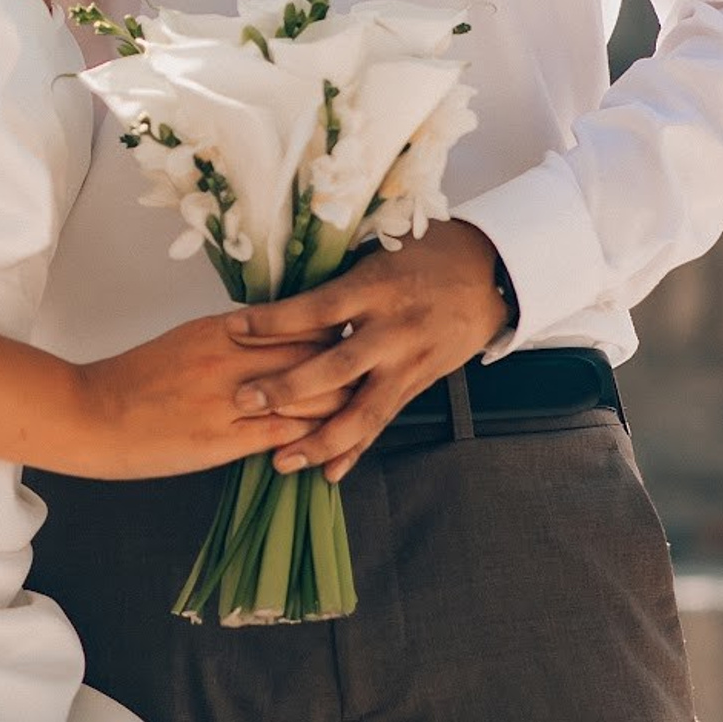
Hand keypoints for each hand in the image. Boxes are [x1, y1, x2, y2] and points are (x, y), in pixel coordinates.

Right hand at [68, 317, 348, 480]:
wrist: (91, 413)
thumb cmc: (135, 378)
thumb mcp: (186, 341)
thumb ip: (231, 337)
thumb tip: (272, 336)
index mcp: (221, 328)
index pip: (299, 322)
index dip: (333, 330)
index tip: (353, 336)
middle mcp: (230, 357)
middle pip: (315, 355)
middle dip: (348, 364)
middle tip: (371, 372)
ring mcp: (228, 399)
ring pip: (309, 396)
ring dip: (340, 404)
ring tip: (360, 409)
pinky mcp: (223, 440)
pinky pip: (284, 434)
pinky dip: (312, 438)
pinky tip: (330, 444)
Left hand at [224, 219, 512, 481]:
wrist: (490, 275)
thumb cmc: (425, 251)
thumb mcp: (378, 248)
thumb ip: (335, 273)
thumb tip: (276, 281)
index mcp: (377, 288)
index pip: (318, 308)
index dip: (275, 320)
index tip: (232, 326)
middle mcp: (393, 330)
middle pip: (336, 368)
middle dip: (288, 389)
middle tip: (243, 401)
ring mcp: (408, 363)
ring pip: (362, 412)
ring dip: (320, 440)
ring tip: (280, 461)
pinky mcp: (418, 384)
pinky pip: (383, 422)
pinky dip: (356, 450)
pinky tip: (328, 473)